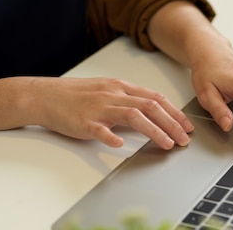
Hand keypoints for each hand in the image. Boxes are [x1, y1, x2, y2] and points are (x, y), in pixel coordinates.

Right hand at [0, 77, 193, 149]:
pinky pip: (99, 129)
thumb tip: (155, 113)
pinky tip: (120, 144)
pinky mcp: (83, 121)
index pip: (155, 98)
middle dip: (172, 123)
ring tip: (167, 144)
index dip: (175, 112)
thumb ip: (130, 100)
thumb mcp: (108, 91)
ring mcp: (98, 107)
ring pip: (132, 115)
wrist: (44, 95)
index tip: (187, 126)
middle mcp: (114, 95)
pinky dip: (110, 136)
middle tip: (184, 139)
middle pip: (150, 106)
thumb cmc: (77, 95)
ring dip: (154, 130)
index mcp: (121, 88)